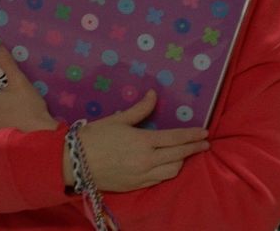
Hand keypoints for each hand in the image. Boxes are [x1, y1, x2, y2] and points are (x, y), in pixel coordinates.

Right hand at [74, 89, 211, 191]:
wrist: (74, 163)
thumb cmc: (95, 137)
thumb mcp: (118, 120)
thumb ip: (140, 109)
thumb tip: (154, 94)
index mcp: (143, 141)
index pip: (175, 138)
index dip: (192, 136)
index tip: (205, 133)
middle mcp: (146, 160)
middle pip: (178, 155)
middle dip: (194, 149)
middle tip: (205, 144)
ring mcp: (141, 176)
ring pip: (171, 171)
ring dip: (181, 161)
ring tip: (186, 154)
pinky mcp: (135, 186)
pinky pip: (159, 180)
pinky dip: (168, 172)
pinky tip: (169, 166)